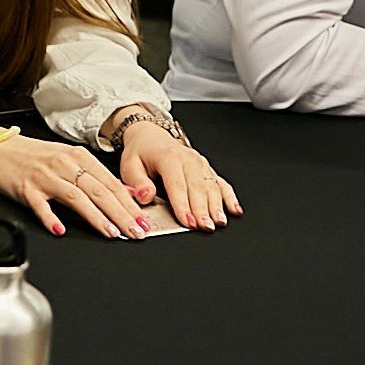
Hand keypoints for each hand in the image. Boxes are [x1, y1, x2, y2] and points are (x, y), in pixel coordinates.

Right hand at [0, 134, 152, 239]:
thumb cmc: (34, 156)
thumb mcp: (69, 160)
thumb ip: (97, 177)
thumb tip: (126, 193)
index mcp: (79, 157)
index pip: (111, 183)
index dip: (130, 204)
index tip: (143, 221)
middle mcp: (64, 164)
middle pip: (99, 191)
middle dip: (121, 214)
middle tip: (135, 232)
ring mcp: (45, 177)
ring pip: (76, 197)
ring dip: (96, 217)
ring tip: (111, 233)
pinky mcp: (26, 188)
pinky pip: (41, 205)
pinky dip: (51, 217)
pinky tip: (60, 229)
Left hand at [115, 116, 241, 230]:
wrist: (151, 137)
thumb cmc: (141, 153)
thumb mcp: (129, 166)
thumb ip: (137, 183)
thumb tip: (145, 196)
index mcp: (168, 158)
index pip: (177, 185)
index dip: (183, 205)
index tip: (187, 221)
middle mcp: (187, 159)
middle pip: (197, 188)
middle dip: (203, 209)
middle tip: (206, 227)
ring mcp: (200, 164)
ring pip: (211, 186)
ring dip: (217, 205)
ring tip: (219, 222)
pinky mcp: (207, 169)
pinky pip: (221, 183)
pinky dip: (229, 197)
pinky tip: (234, 210)